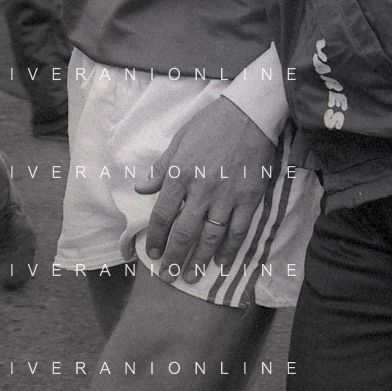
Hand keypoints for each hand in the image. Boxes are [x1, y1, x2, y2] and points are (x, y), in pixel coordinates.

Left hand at [134, 96, 275, 282]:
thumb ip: (161, 167)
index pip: (162, 214)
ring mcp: (227, 195)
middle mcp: (201, 188)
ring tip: (189, 276)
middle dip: (173, 257)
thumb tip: (141, 187)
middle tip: (166, 275)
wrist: (250, 114)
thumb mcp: (179, 139)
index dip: (155, 237)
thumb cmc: (212, 123)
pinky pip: (238, 230)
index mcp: (180, 173)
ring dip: (198, 259)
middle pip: (184, 232)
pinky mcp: (249, 197)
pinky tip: (221, 262)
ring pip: (210, 236)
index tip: (152, 253)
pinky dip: (229, 249)